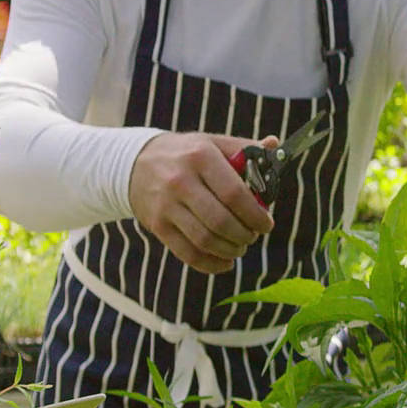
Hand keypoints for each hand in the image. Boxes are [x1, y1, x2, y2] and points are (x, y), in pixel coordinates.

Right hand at [129, 131, 277, 272]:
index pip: (234, 193)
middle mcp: (181, 181)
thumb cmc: (184, 154)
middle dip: (244, 235)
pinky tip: (225, 262)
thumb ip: (243, 147)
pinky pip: (188, 253)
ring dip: (230, 250)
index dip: (255, 214)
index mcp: (200, 156)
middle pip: (221, 221)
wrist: (133, 163)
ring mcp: (166, 205)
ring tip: (240, 247)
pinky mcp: (157, 225)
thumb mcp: (211, 143)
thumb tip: (274, 144)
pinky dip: (211, 264)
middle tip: (252, 236)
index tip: (266, 224)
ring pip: (205, 240)